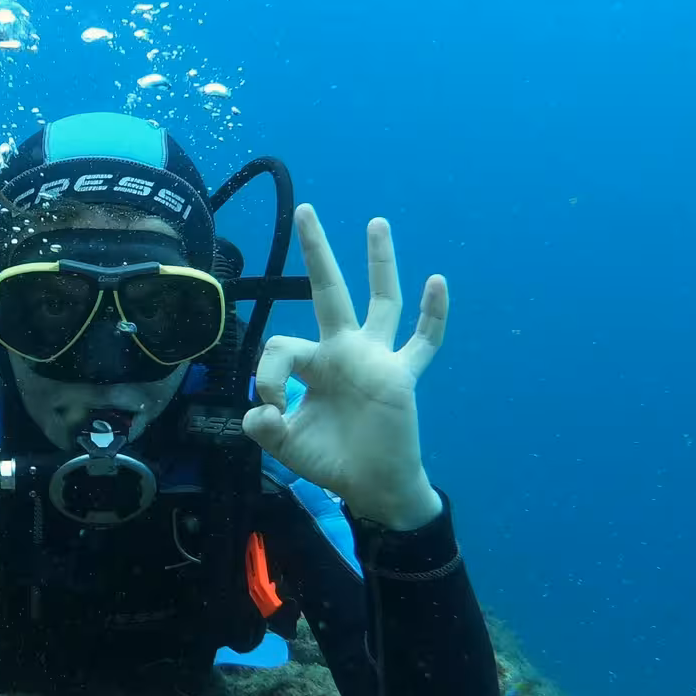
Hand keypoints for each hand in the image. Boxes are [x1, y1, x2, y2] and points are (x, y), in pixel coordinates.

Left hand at [241, 206, 446, 529]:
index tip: (269, 407)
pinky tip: (437, 283)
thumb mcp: (287, 445)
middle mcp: (344, 350)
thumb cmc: (331, 460)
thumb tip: (257, 411)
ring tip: (376, 222)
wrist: (372, 486)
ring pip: (381, 302)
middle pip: (328, 291)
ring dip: (380, 262)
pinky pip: (423, 342)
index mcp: (313, 363)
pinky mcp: (401, 375)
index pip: (282, 346)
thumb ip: (265, 429)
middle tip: (305, 209)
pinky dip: (432, 316)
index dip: (268, 374)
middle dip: (317, 251)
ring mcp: (376, 358)